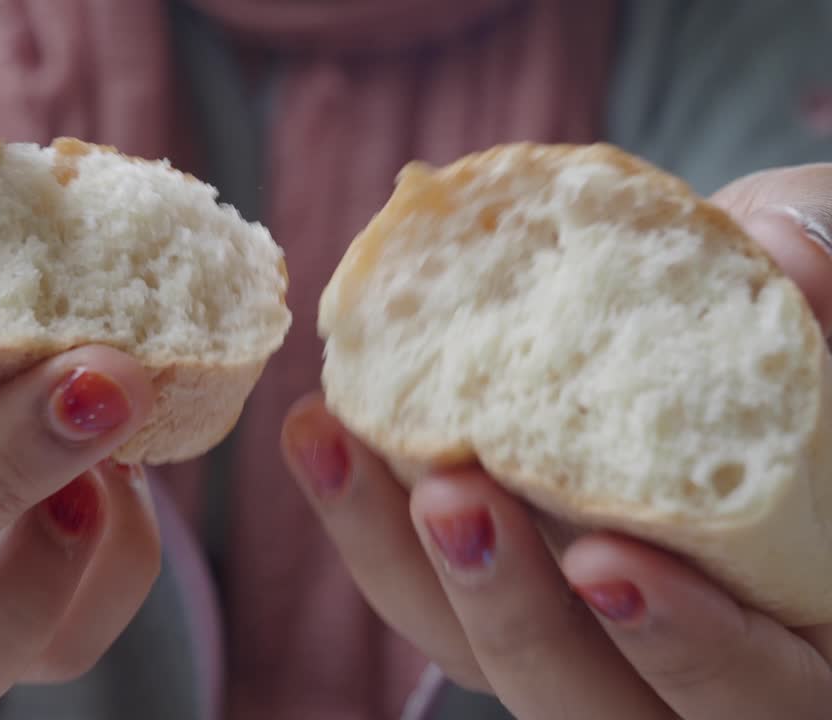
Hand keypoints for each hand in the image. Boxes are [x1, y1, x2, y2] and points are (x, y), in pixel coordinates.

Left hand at [282, 166, 831, 718]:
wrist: (713, 326)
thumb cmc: (797, 333)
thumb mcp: (830, 288)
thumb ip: (822, 282)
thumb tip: (782, 256)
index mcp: (801, 631)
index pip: (760, 690)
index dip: (688, 646)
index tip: (603, 561)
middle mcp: (685, 665)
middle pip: (592, 704)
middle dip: (514, 613)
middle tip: (452, 500)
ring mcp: (578, 633)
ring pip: (483, 656)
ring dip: (403, 562)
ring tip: (335, 444)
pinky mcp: (497, 584)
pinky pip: (419, 589)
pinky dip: (363, 516)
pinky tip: (318, 428)